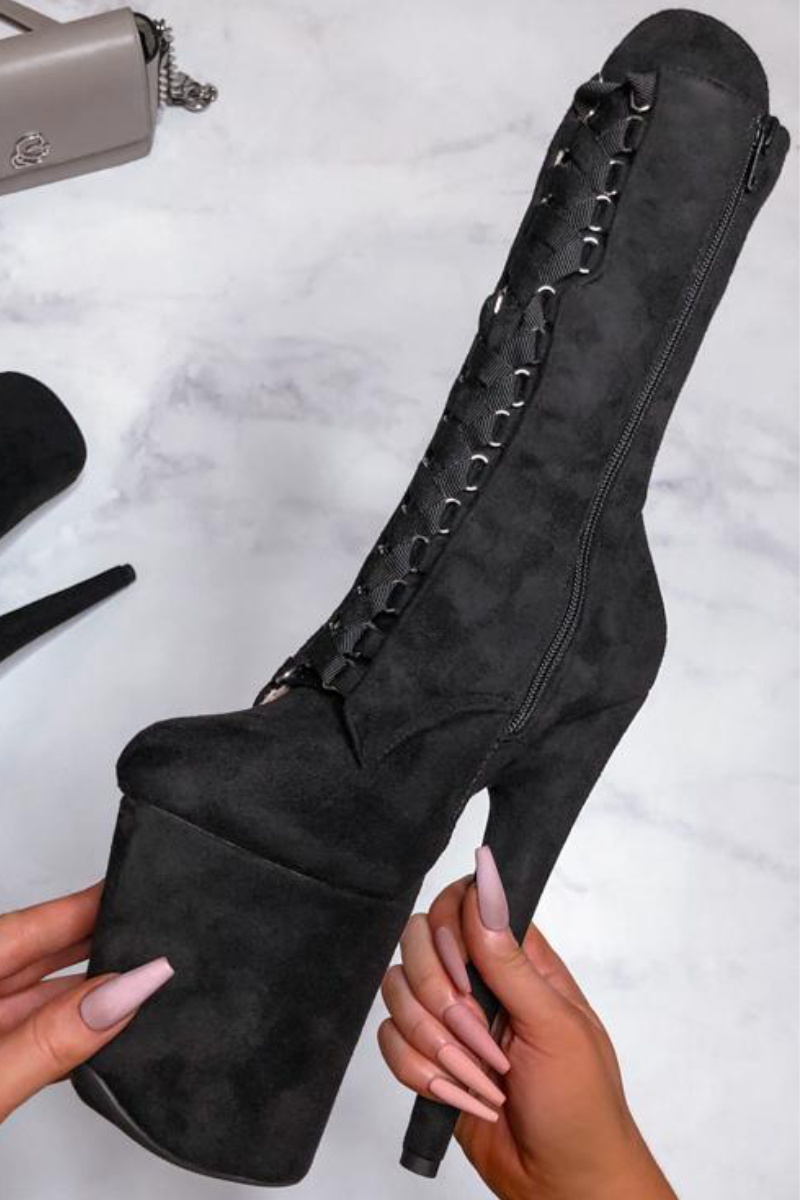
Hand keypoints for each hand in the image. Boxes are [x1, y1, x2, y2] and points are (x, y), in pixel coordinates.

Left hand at [0, 882, 172, 1123]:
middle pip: (42, 957)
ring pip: (42, 1001)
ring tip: (151, 988)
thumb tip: (123, 993)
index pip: (32, 925)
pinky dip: (71, 1035)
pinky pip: (34, 1036)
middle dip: (102, 949)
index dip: (89, 906)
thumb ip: (51, 1039)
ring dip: (92, 1000)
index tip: (142, 890)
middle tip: (162, 938)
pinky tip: (110, 1036)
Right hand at [379, 848, 676, 1199]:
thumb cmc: (582, 1107)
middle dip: (439, 998)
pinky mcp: (428, 1057)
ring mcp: (450, 1018)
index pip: (462, 904)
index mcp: (520, 960)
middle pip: (418, 944)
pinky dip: (419, 1073)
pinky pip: (389, 1040)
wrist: (562, 1186)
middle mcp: (480, 980)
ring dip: (435, 1046)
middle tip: (479, 1035)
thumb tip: (484, 885)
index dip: (451, 931)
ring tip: (480, 1078)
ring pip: (397, 993)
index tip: (465, 972)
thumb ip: (510, 960)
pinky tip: (458, 1095)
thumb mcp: (555, 1027)